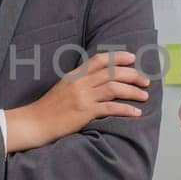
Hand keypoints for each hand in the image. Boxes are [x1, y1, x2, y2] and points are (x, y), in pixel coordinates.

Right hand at [5, 50, 149, 151]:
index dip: (118, 57)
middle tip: (146, 80)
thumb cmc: (49, 108)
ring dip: (133, 91)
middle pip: (112, 72)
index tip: (132, 58)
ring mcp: (82, 97)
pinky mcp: (85, 112)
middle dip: (133, 75)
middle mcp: (80, 83)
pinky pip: (110, 108)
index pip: (99, 59)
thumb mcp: (63, 88)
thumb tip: (98, 79)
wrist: (35, 122)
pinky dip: (126, 109)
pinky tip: (136, 112)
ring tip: (144, 96)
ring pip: (114, 88)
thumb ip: (80, 81)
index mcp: (75, 75)